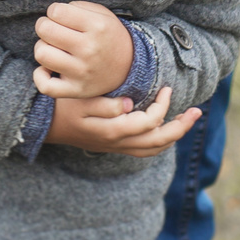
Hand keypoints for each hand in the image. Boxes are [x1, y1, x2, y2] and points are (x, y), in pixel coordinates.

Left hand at [32, 1, 133, 99]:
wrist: (129, 68)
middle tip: (53, 30)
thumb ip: (78, 7)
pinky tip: (48, 68)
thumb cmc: (109, 37)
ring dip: (42, 48)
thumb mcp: (103, 15)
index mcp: (98, 27)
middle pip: (45, 30)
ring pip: (42, 54)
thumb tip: (53, 12)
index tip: (60, 17)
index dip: (54, 11)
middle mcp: (89, 49)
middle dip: (45, 26)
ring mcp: (82, 72)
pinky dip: (40, 76)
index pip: (56, 11)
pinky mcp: (76, 90)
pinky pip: (46, 86)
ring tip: (53, 48)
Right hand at [45, 87, 198, 157]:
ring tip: (187, 121)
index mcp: (112, 131)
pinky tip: (165, 131)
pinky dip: (159, 143)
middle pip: (158, 142)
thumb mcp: (80, 101)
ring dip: (173, 136)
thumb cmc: (61, 106)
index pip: (149, 123)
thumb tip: (131, 105)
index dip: (162, 106)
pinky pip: (143, 151)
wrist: (42, 124)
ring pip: (152, 150)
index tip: (166, 88)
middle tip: (197, 111)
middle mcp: (117, 143)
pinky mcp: (112, 146)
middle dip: (180, 127)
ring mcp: (115, 147)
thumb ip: (106, 105)